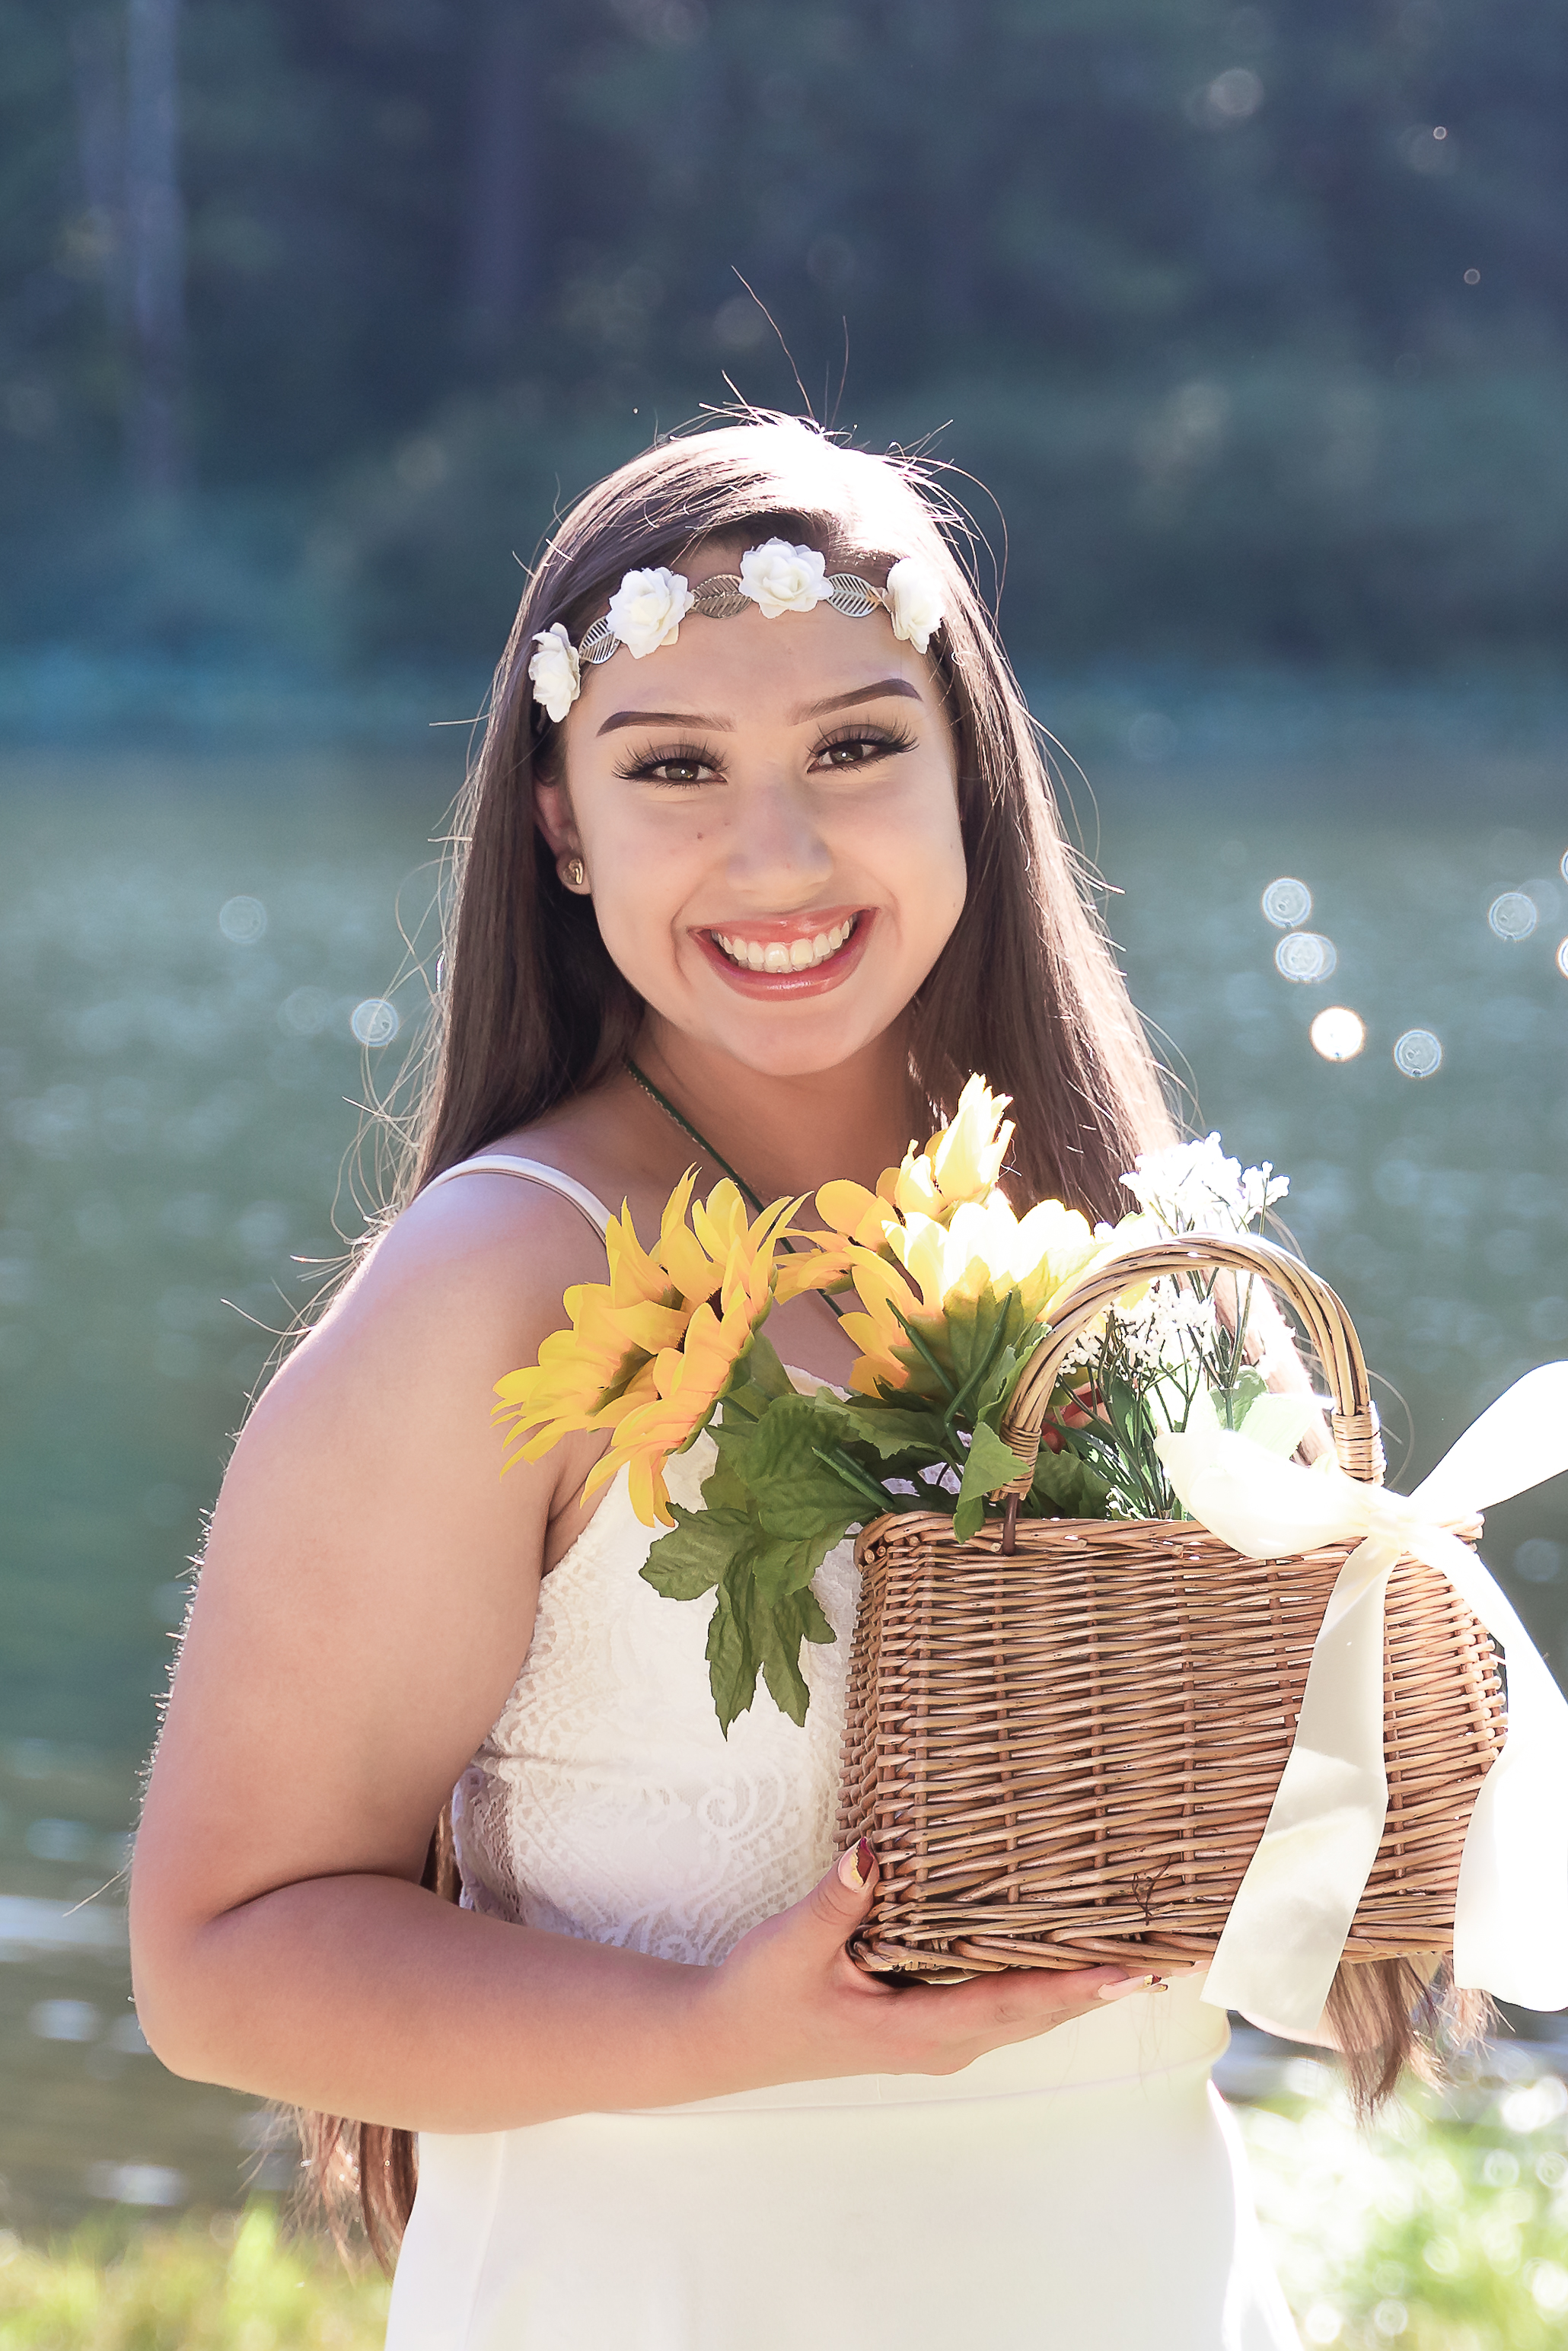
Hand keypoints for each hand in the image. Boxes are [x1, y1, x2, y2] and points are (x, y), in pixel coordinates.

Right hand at [694, 1841, 1170, 2091]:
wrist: (726, 2040)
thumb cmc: (760, 1994)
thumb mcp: (791, 1945)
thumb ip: (835, 1903)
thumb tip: (871, 1855)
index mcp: (913, 2031)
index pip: (1009, 2005)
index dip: (1070, 1987)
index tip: (1127, 1972)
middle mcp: (939, 2042)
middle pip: (1037, 2012)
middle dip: (1101, 1984)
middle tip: (1167, 1954)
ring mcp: (937, 2037)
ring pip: (1026, 2009)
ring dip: (1081, 1983)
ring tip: (1143, 1951)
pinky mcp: (927, 2022)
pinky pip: (1003, 2002)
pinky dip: (1044, 1980)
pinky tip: (1070, 1953)